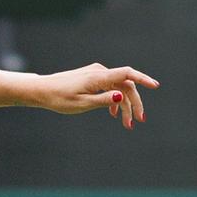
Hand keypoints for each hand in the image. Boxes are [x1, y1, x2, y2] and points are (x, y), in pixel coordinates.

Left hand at [27, 63, 157, 128]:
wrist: (41, 91)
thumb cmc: (59, 98)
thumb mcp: (82, 104)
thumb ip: (102, 100)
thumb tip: (120, 96)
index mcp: (98, 77)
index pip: (126, 73)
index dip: (142, 79)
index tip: (155, 86)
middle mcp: (99, 72)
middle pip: (125, 85)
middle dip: (134, 104)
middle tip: (138, 121)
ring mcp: (95, 74)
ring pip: (118, 88)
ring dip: (124, 105)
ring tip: (126, 124)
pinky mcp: (92, 78)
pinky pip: (109, 87)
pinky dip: (114, 100)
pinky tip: (113, 114)